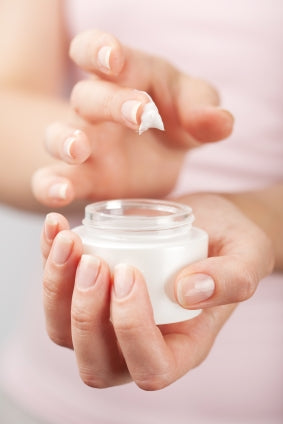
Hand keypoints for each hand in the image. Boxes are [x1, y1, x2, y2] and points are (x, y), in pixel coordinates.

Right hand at [32, 30, 232, 207]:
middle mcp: (96, 108)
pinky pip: (51, 179)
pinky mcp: (83, 179)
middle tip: (140, 115)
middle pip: (87, 96)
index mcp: (124, 77)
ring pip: (58, 135)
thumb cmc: (172, 119)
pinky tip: (60, 195)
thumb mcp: (194, 108)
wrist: (157, 157)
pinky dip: (50, 186)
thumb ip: (204, 110)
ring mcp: (84, 145)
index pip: (99, 52)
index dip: (101, 51)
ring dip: (65, 141)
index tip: (114, 60)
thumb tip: (220, 122)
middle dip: (110, 103)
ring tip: (80, 151)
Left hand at [40, 193, 272, 389]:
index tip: (130, 273)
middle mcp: (140, 343)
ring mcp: (110, 321)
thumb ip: (231, 278)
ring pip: (64, 332)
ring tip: (69, 241)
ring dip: (56, 288)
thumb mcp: (246, 254)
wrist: (207, 224)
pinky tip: (56, 227)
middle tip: (94, 261)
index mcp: (182, 346)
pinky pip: (56, 292)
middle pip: (96, 360)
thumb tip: (188, 291)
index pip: (150, 367)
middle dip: (85, 313)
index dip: (131, 328)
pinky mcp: (92, 293)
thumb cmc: (230, 243)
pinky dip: (48, 260)